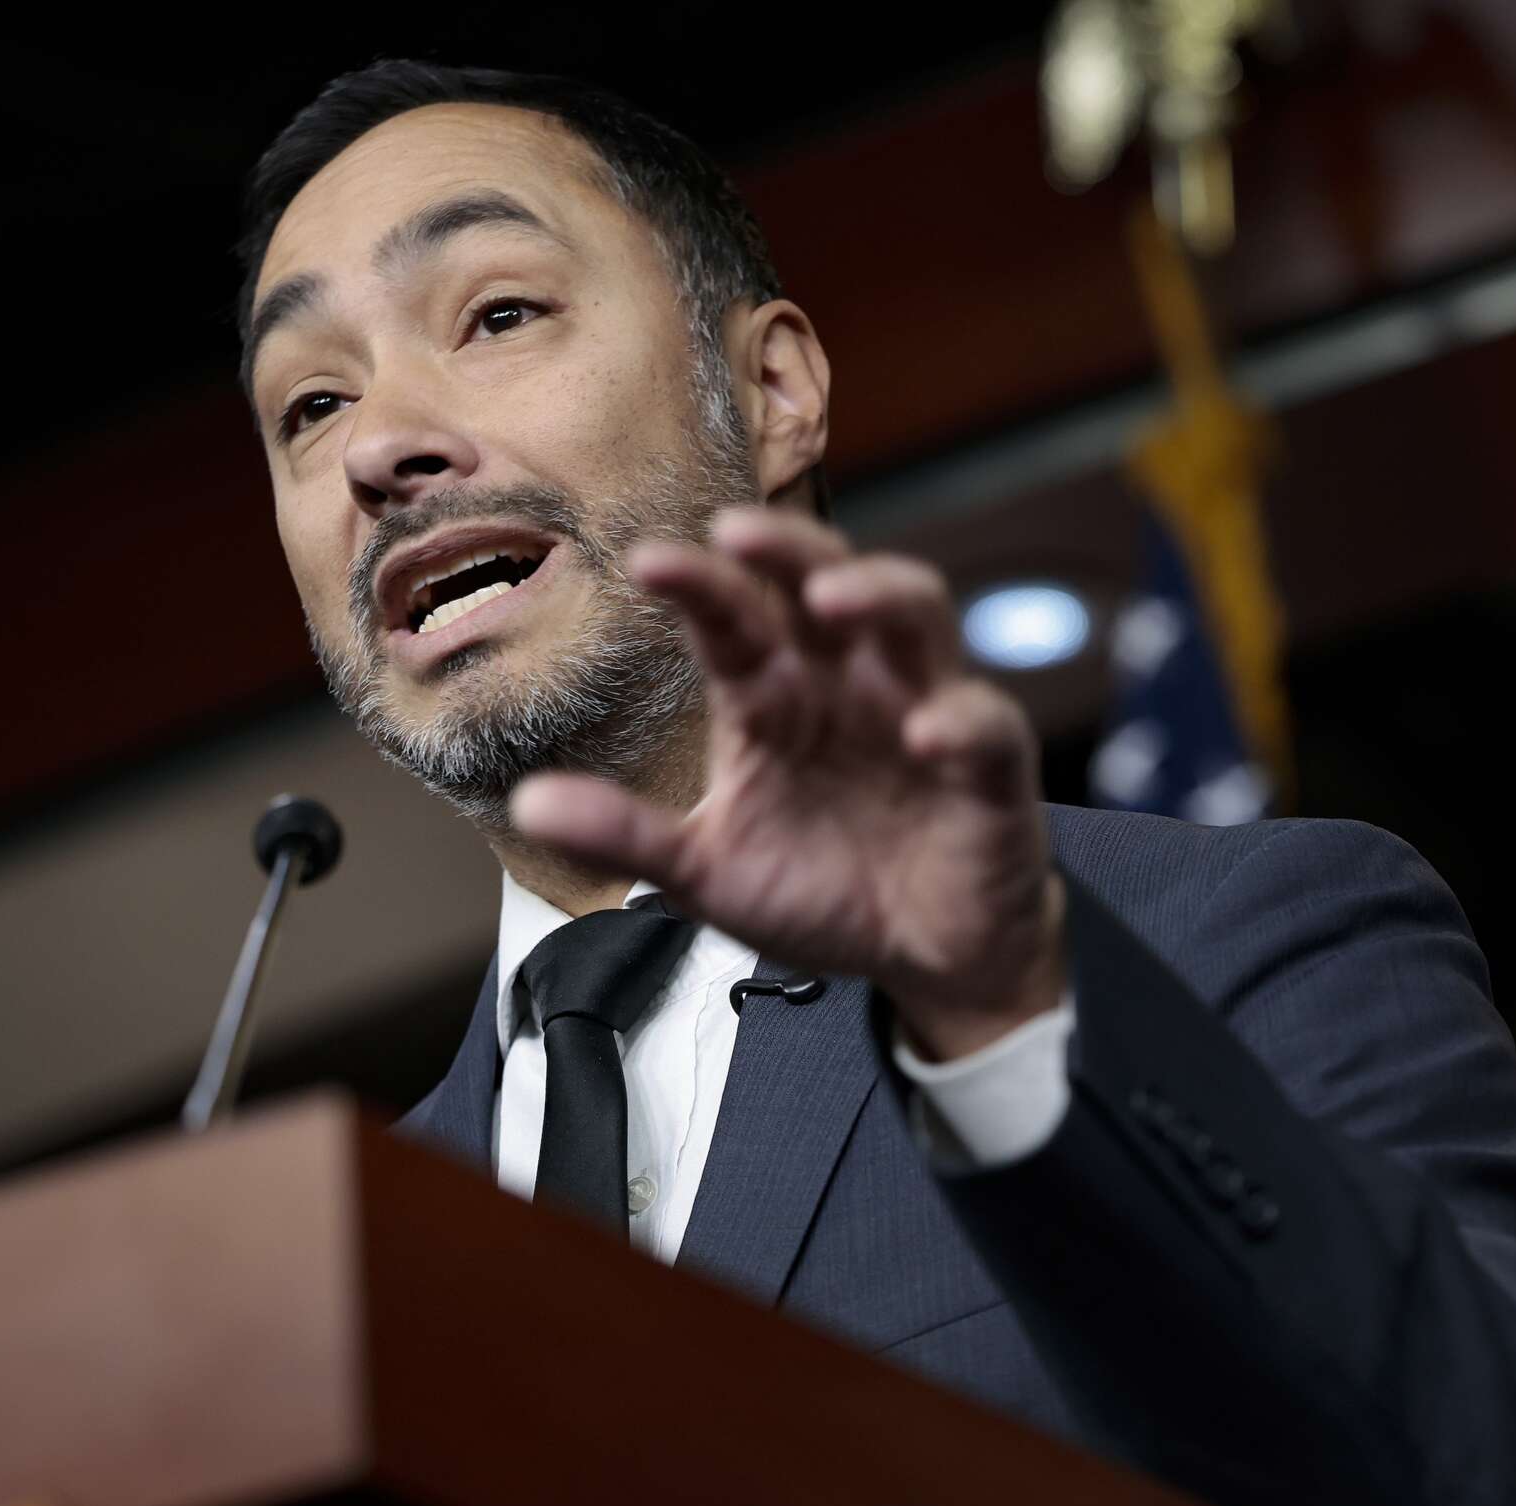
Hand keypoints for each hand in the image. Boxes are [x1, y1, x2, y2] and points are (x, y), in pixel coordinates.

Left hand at [508, 507, 1065, 1058]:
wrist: (926, 964)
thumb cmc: (825, 895)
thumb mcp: (707, 875)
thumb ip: (628, 835)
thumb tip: (529, 803)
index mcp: (778, 698)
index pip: (735, 618)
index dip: (698, 584)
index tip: (645, 564)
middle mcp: (849, 684)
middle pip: (827, 577)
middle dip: (787, 546)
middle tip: (738, 531)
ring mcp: (923, 712)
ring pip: (918, 616)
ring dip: (879, 594)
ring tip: (831, 599)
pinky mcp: (987, 767)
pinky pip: (984, 724)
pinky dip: (958, 721)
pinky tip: (924, 733)